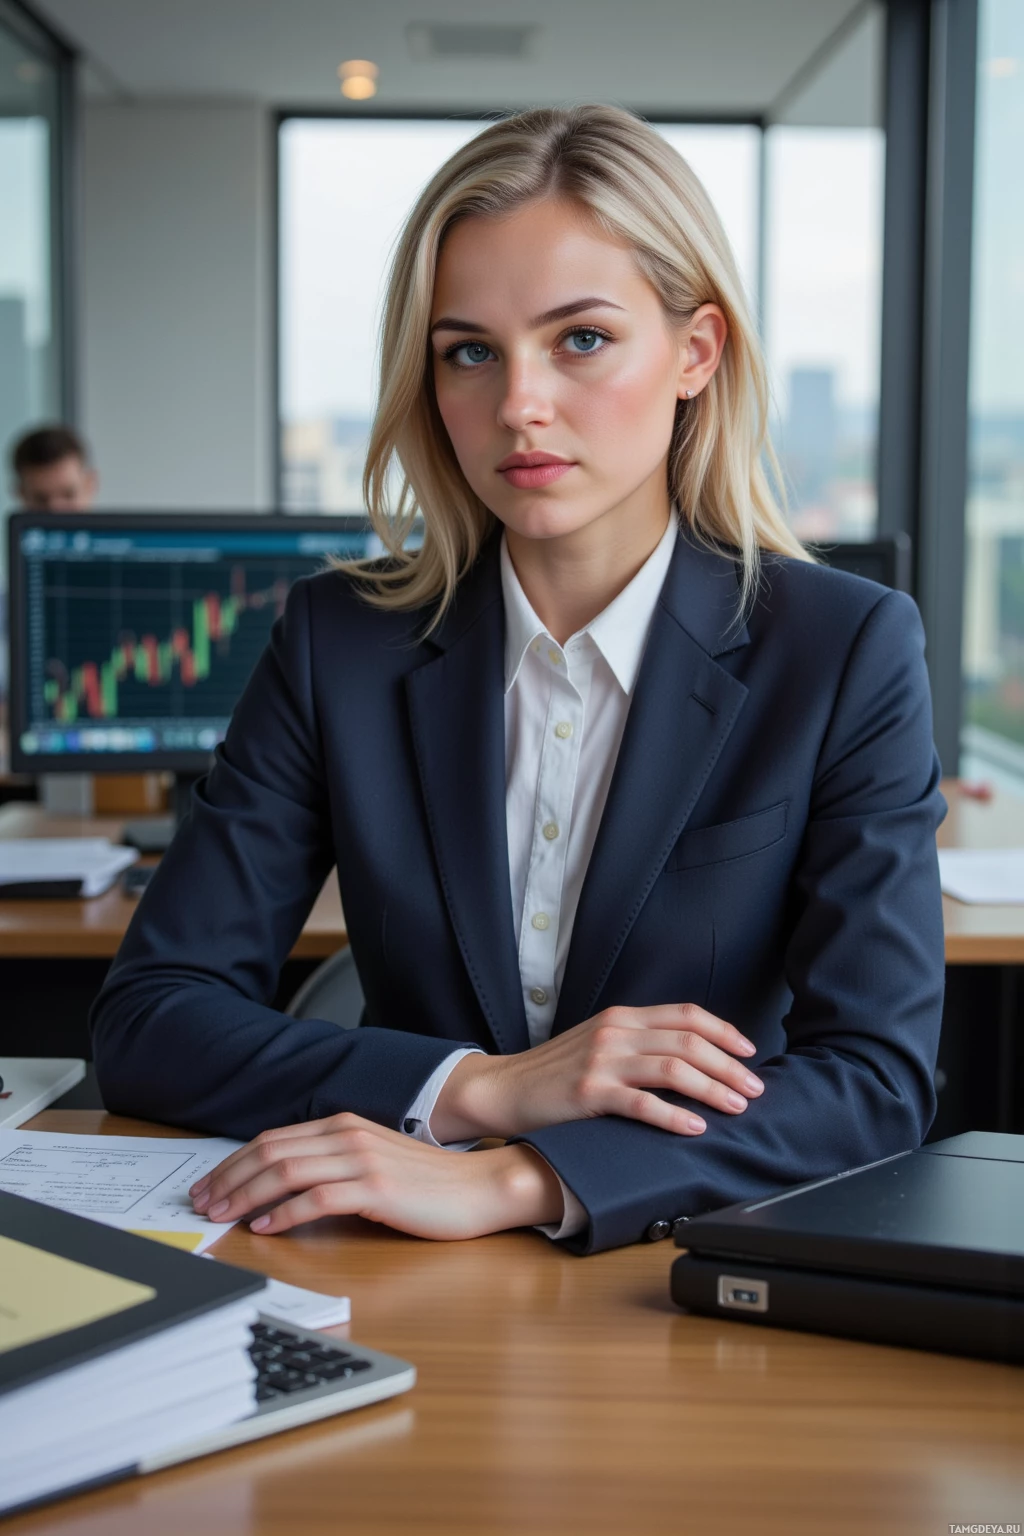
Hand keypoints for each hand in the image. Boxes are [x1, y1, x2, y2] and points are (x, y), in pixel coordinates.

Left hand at [189, 1113, 564, 1238]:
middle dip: (229, 1178)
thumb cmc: (426, 1184)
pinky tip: (266, 1229)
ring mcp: (362, 1160)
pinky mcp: (376, 1189)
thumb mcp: (371, 1163)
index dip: (234, 1162)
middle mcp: (348, 1135)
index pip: (273, 1139)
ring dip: (246, 1195)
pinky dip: (285, 1213)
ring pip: (286, 1171)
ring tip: (222, 1216)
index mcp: (343, 1125)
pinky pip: (317, 1198)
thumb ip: (332, 1164)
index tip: (208, 1186)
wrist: (479, 1188)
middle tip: (201, 1204)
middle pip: (270, 1151)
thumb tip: (281, 1188)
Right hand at [431, 1002, 763, 1141]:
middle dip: (729, 1066)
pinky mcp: (589, 1092)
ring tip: (737, 1107)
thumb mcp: (599, 1042)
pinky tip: (696, 1128)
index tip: (750, 1053)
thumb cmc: (556, 1071)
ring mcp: (602, 1060)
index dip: (724, 1032)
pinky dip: (675, 1115)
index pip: (686, 1015)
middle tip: (755, 1089)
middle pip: (688, 1041)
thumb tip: (692, 1058)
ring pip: (673, 1068)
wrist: (505, 1088)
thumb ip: (638, 1042)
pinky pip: (642, 1102)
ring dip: (713, 1088)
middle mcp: (616, 1032)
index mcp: (622, 1017)